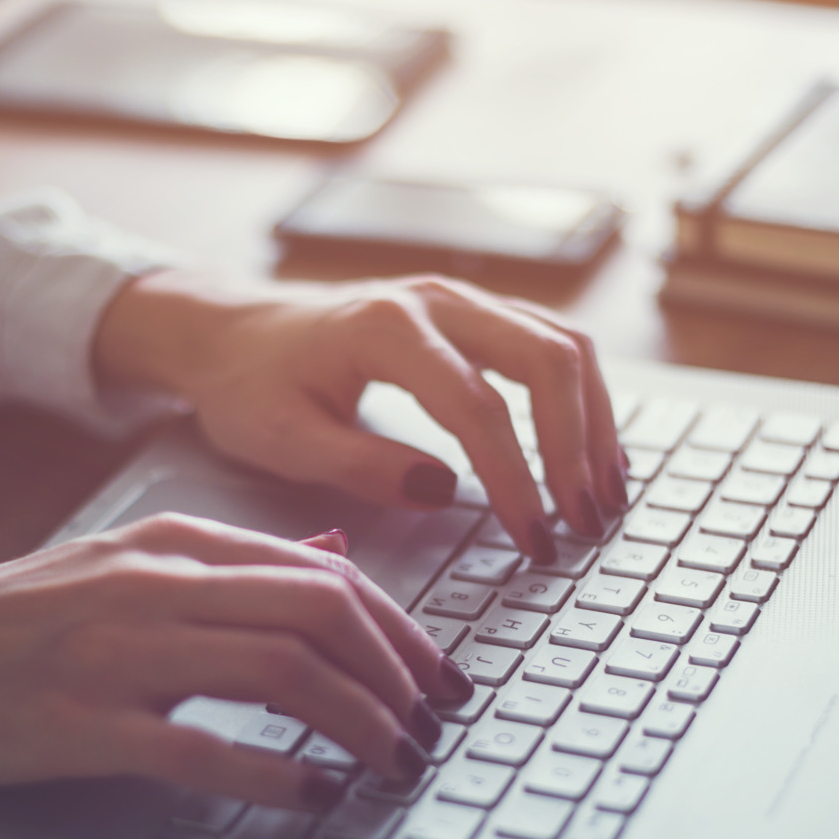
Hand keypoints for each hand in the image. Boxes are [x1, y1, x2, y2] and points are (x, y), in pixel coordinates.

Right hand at [0, 515, 474, 809]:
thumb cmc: (5, 619)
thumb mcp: (122, 565)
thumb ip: (230, 565)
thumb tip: (331, 561)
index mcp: (173, 546)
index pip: (327, 575)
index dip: (402, 632)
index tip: (439, 682)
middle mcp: (157, 587)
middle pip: (323, 614)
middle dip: (400, 675)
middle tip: (433, 730)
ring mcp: (118, 654)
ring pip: (281, 672)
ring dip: (360, 724)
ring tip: (395, 766)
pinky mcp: (80, 725)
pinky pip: (202, 747)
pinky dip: (275, 774)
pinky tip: (315, 796)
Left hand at [93, 270, 627, 562]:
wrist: (233, 330)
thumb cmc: (250, 385)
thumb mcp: (281, 439)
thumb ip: (360, 466)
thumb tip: (443, 491)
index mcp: (385, 329)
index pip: (478, 406)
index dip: (515, 478)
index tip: (533, 538)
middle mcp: (436, 300)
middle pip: (546, 359)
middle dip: (576, 446)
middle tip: (584, 521)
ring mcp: (461, 299)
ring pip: (562, 345)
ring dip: (594, 420)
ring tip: (604, 495)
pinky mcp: (474, 315)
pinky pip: (551, 344)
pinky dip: (582, 399)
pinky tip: (591, 453)